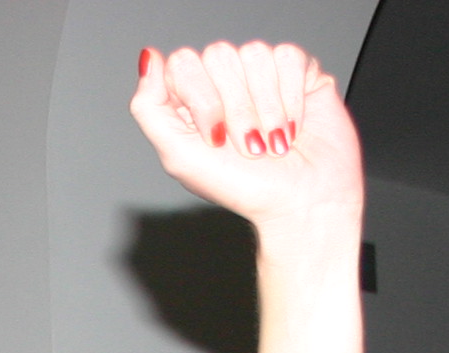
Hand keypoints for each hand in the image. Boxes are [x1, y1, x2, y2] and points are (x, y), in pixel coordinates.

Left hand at [132, 41, 362, 242]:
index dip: (200, 98)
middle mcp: (224, 79)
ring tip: (272, 142)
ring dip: (265, 108)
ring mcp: (261, 72)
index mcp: (192, 97)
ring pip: (254, 54)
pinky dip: (290, 99)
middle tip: (247, 148)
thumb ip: (149, 107)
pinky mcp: (297, 70)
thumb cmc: (241, 187)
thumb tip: (149, 58)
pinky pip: (288, 57)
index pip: (183, 62)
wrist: (300, 202)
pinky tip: (293, 126)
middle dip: (235, 109)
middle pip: (219, 55)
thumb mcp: (178, 155)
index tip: (214, 138)